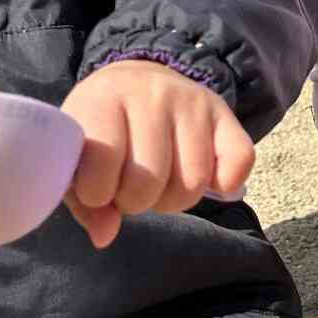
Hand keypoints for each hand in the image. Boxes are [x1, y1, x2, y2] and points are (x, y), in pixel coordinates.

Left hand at [60, 60, 254, 248]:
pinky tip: (202, 177)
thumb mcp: (78, 158)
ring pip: (192, 183)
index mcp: (103, 99)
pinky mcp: (224, 112)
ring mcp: (191, 100)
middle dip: (135, 201)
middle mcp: (150, 93)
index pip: (104, 161)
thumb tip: (105, 236)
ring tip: (160, 183)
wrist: (134, 81)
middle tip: (129, 187)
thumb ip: (84, 202)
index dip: (96, 192)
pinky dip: (223, 184)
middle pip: (149, 182)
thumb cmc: (102, 130)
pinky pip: (239, 161)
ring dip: (173, 200)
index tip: (95, 188)